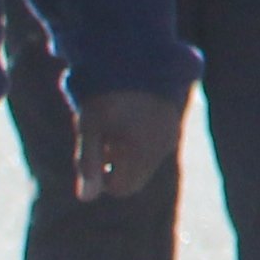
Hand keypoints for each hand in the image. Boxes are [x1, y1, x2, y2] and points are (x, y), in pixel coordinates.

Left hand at [69, 86, 180, 203]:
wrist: (135, 60)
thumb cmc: (106, 96)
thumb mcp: (90, 128)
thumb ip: (88, 163)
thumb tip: (86, 198)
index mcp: (142, 151)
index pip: (122, 188)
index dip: (102, 179)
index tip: (92, 157)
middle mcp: (162, 147)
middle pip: (135, 177)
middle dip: (115, 166)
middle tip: (102, 139)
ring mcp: (170, 137)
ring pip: (144, 162)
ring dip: (127, 153)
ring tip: (116, 124)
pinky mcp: (173, 127)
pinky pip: (154, 147)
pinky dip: (139, 142)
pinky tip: (130, 118)